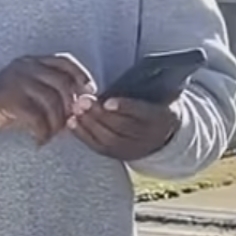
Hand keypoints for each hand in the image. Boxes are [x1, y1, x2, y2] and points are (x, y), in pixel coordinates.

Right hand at [0, 54, 95, 145]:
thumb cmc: (3, 107)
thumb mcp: (29, 95)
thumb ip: (52, 96)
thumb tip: (79, 109)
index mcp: (32, 62)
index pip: (64, 61)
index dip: (81, 76)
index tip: (90, 93)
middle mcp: (25, 67)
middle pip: (61, 83)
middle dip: (70, 107)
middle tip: (68, 124)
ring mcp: (15, 80)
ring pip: (50, 101)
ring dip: (56, 123)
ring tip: (51, 135)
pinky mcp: (6, 98)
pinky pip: (35, 116)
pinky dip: (42, 132)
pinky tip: (39, 141)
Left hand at [66, 94, 180, 163]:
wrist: (162, 133)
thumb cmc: (152, 104)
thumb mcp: (154, 94)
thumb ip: (137, 87)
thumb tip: (112, 79)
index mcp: (160, 117)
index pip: (141, 112)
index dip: (123, 107)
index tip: (106, 102)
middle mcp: (148, 137)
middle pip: (121, 126)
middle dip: (99, 114)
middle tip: (82, 100)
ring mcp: (134, 149)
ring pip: (109, 139)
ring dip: (89, 123)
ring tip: (76, 108)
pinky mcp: (119, 155)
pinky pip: (99, 147)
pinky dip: (83, 134)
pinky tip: (72, 122)